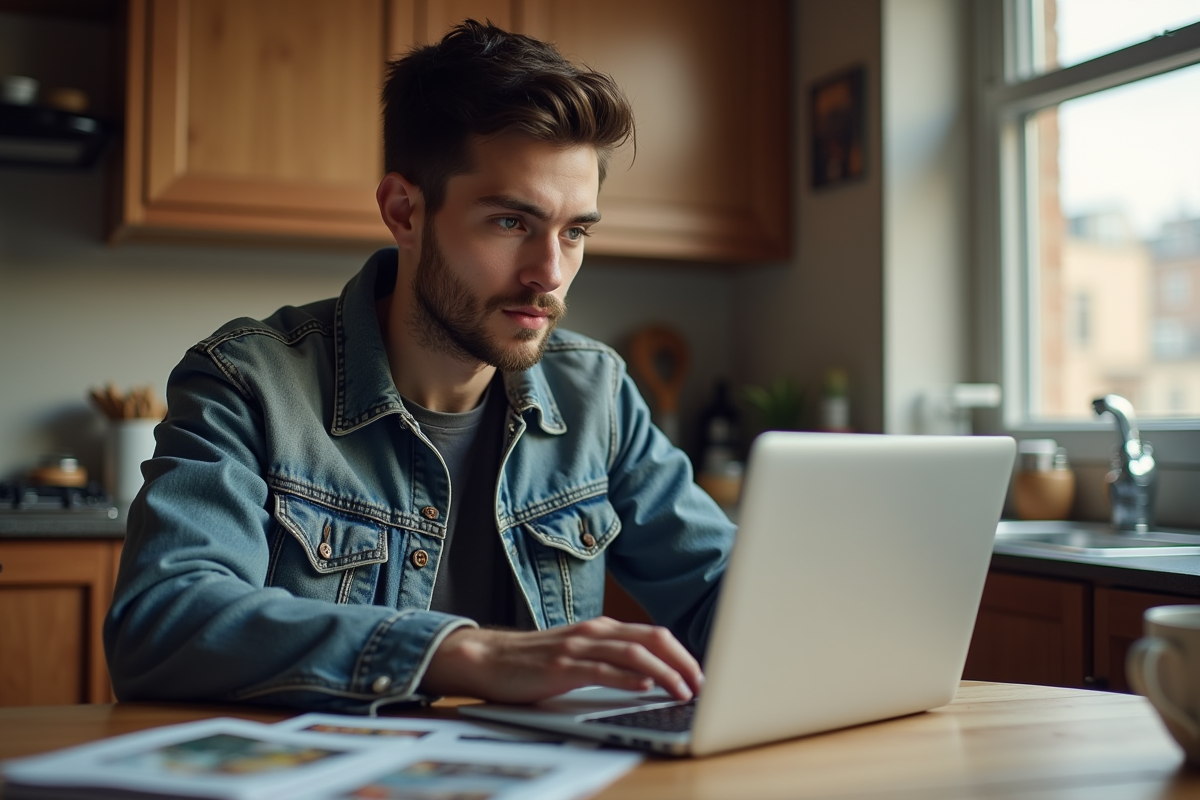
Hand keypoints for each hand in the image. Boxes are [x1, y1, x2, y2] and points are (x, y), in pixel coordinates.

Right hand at [419, 616, 703, 703]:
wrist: (486, 658)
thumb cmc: (533, 661)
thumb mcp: (577, 655)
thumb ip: (609, 660)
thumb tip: (649, 679)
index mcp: (601, 628)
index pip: (654, 634)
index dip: (682, 653)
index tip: (700, 674)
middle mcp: (594, 631)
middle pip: (653, 638)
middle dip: (683, 661)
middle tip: (702, 684)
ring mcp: (578, 647)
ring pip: (634, 652)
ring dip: (665, 672)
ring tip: (683, 691)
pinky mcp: (562, 667)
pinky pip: (602, 670)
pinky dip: (628, 678)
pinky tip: (645, 688)